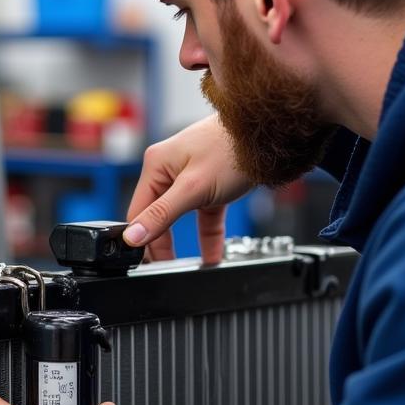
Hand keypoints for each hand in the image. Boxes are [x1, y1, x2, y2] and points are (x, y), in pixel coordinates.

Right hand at [123, 114, 252, 263]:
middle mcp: (169, 169)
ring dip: (186, 243)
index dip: (142, 239)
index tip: (148, 263)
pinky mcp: (210, 185)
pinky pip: (203, 216)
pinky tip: (212, 255)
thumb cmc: (233, 149)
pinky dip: (207, 235)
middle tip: (166, 270)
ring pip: (181, 218)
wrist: (271, 135)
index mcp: (156, 165)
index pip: (139, 211)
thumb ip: (162, 214)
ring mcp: (190, 177)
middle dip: (163, 244)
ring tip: (186, 267)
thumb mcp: (193, 189)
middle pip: (158, 216)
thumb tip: (133, 235)